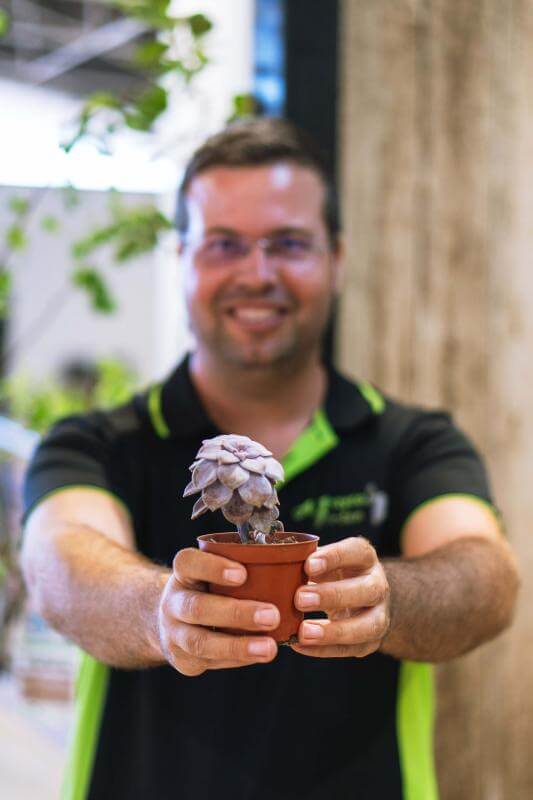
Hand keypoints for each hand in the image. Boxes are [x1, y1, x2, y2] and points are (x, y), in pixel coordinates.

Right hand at [157, 548, 278, 675]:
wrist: (175, 619)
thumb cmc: (211, 587)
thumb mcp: (216, 570)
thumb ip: (242, 567)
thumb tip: (290, 570)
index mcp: (182, 573)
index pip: (188, 563)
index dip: (213, 568)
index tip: (243, 574)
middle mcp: (172, 602)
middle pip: (196, 608)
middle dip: (236, 613)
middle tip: (273, 615)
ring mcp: (173, 633)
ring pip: (200, 642)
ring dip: (238, 646)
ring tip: (270, 648)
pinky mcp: (181, 660)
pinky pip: (210, 661)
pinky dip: (237, 658)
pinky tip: (258, 655)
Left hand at [291, 536, 389, 657]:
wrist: (362, 599)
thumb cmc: (334, 574)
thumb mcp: (324, 561)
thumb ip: (306, 562)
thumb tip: (275, 564)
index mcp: (365, 558)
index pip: (356, 551)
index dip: (334, 557)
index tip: (308, 565)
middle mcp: (378, 585)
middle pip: (367, 590)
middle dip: (333, 595)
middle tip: (300, 599)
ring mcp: (379, 615)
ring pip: (368, 625)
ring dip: (334, 631)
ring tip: (303, 632)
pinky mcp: (371, 641)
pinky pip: (351, 649)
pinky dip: (324, 649)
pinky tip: (300, 645)